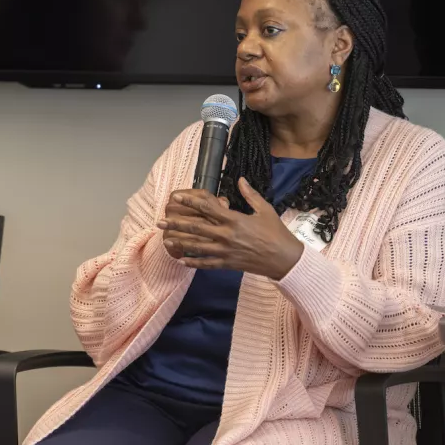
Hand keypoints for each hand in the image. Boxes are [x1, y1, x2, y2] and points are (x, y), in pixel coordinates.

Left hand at [157, 178, 303, 279]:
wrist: (285, 259)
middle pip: (196, 228)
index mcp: (234, 220)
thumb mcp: (265, 210)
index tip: (176, 198)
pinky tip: (181, 260)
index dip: (190, 202)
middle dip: (176, 224)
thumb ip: (250, 195)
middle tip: (160, 221)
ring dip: (180, 242)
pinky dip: (193, 262)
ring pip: (197, 247)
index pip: (207, 207)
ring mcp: (225, 251)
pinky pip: (206, 263)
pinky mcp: (227, 264)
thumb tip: (241, 180)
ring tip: (166, 239)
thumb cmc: (276, 233)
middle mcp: (226, 235)